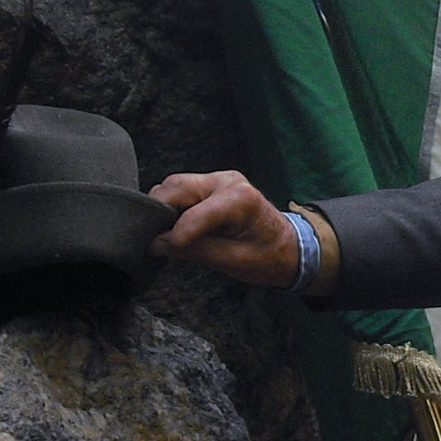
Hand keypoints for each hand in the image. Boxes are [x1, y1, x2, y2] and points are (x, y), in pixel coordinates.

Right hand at [148, 171, 297, 286]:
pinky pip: (181, 190)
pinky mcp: (211, 184)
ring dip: (163, 208)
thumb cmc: (268, 256)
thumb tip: (156, 244)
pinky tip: (172, 226)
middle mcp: (227, 181)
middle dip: (159, 212)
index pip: (193, 214)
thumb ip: (195, 251)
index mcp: (240, 199)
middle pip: (175, 187)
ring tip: (163, 234)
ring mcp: (218, 179)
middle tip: (152, 239)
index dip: (173, 234)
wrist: (288, 247)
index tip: (154, 249)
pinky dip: (171, 206)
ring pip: (174, 185)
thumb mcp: (233, 261)